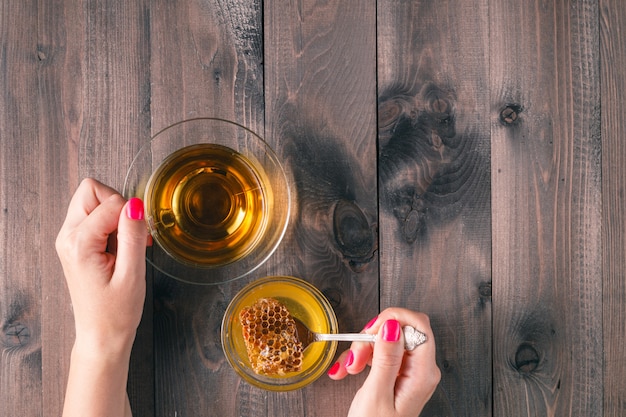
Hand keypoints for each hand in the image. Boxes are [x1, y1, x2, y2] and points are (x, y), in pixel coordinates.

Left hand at [56, 178, 148, 416]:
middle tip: (132, 235)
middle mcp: (67, 236)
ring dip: (115, 215)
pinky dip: (112, 224)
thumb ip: (132, 235)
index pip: (109, 203)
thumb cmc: (116, 312)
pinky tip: (121, 247)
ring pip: (93, 201)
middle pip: (92, 191)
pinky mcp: (76, 243)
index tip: (141, 239)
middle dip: (118, 205)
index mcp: (79, 243)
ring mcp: (69, 239)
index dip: (132, 215)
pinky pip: (94, 216)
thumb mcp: (132, 274)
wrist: (101, 336)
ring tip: (127, 244)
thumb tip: (136, 203)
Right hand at [327, 308, 440, 416]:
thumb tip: (393, 325)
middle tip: (355, 356)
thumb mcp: (376, 394)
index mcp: (423, 373)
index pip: (419, 325)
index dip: (394, 319)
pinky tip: (348, 370)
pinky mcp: (398, 373)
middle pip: (400, 330)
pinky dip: (362, 357)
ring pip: (387, 339)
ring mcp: (410, 371)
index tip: (371, 330)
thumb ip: (386, 358)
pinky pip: (380, 352)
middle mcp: (421, 369)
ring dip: (363, 348)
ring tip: (348, 368)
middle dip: (372, 336)